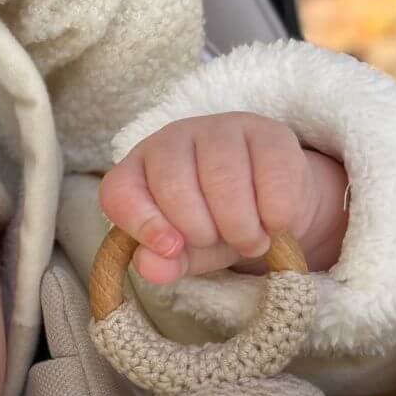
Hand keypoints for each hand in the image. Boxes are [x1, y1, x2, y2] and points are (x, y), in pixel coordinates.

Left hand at [98, 112, 349, 284]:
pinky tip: (275, 222)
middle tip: (221, 242)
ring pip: (222, 179)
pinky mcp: (268, 131)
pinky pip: (271, 177)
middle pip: (173, 187)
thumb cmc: (215, 227)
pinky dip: (275, 215)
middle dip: (200, 231)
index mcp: (139, 169)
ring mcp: (220, 129)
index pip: (120, 191)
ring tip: (251, 240)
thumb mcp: (186, 252)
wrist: (271, 208)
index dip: (142, 225)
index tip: (172, 249)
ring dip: (240, 226)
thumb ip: (165, 262)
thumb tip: (150, 266)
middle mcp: (172, 140)